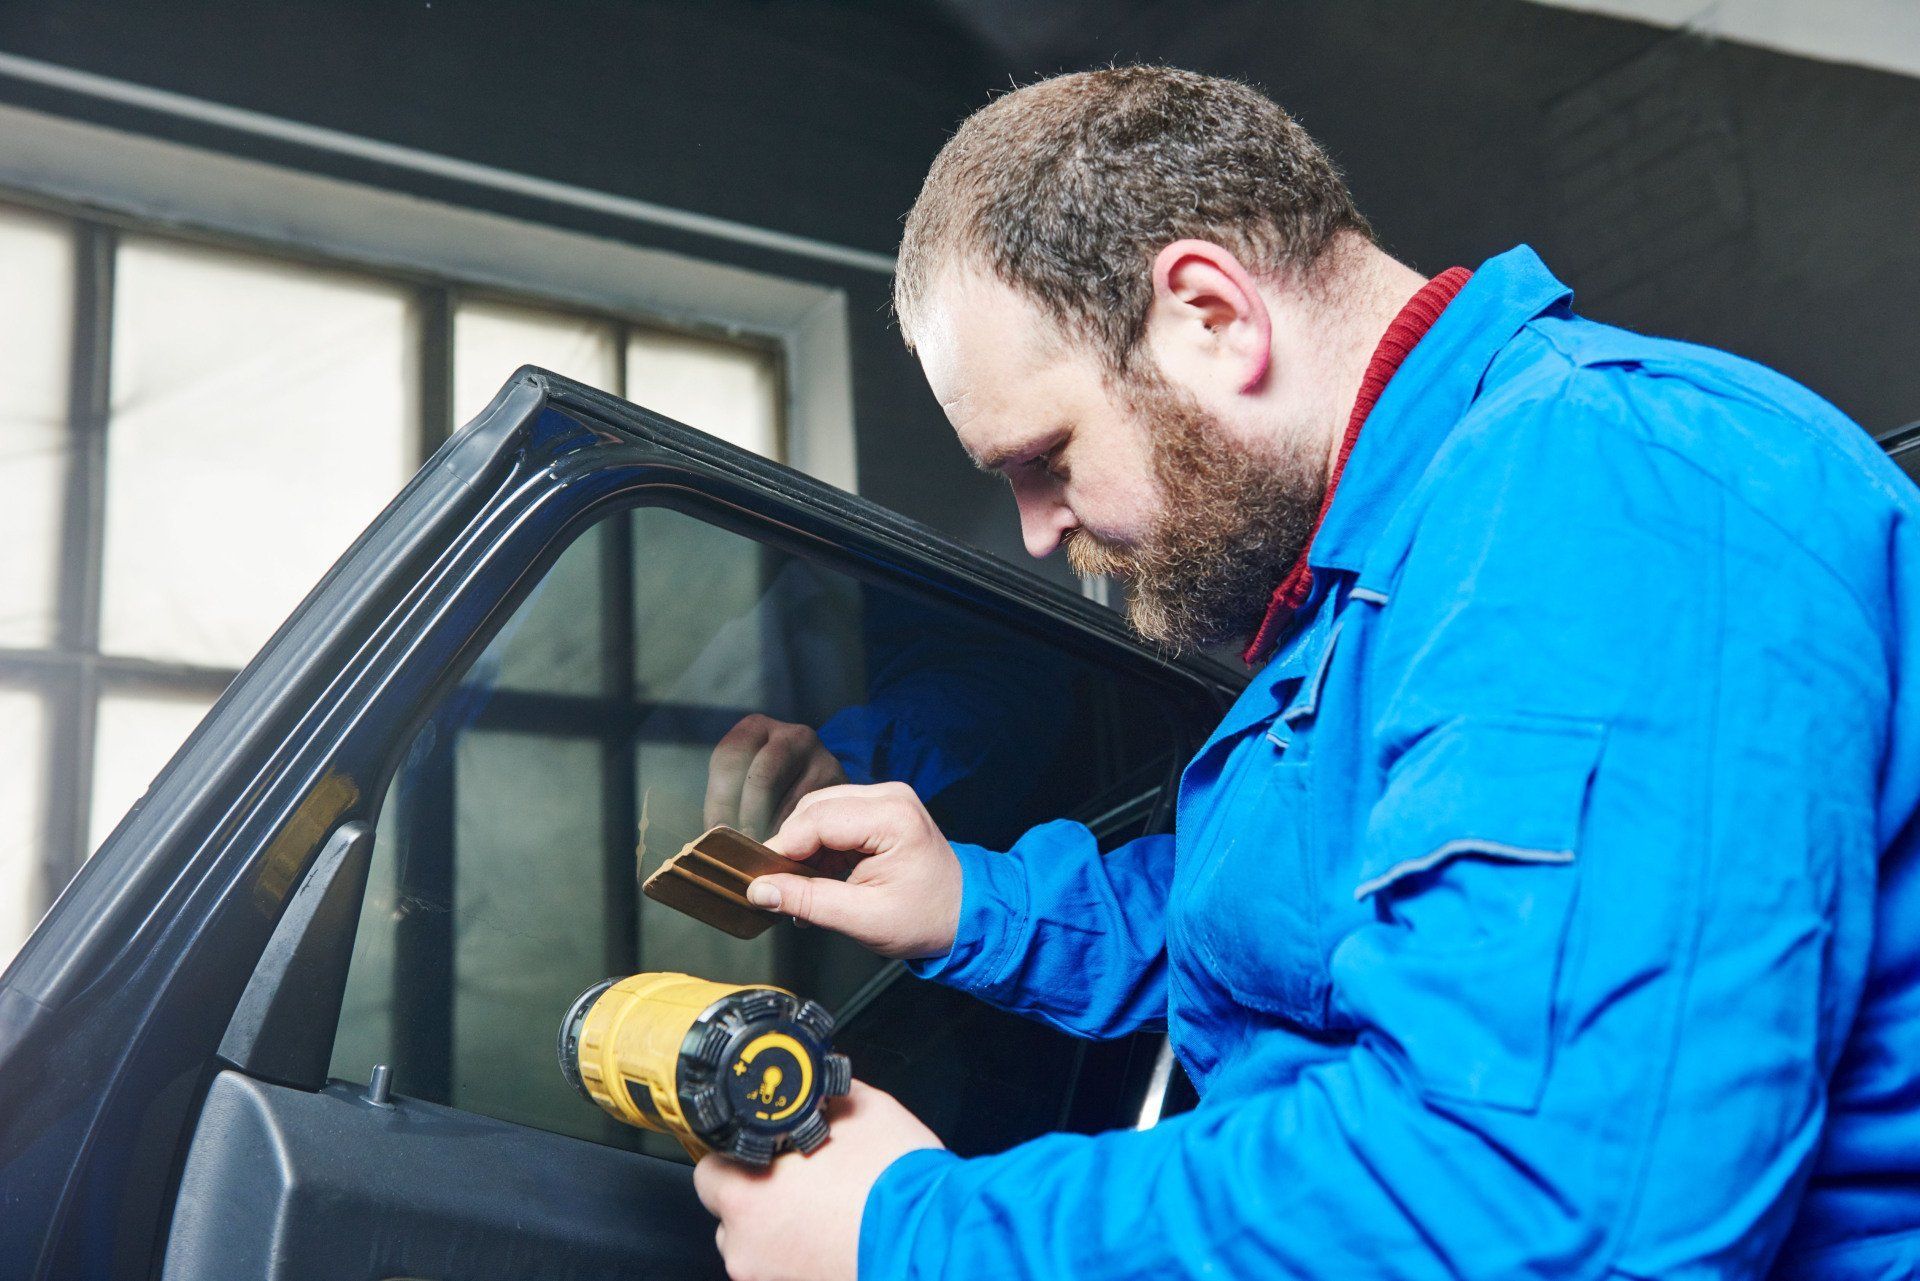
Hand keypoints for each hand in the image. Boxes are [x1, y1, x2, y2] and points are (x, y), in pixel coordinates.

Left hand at [694, 1080, 941, 1280]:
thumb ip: (819, 1097)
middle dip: (760, 1193)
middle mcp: (746, 1248)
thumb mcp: (859, 1109)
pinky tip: (835, 1233)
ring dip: (781, 1227)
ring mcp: (770, 1280)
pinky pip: (785, 1267)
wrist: (935, 1240)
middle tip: (801, 1176)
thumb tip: (813, 1085)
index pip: (708, 1170)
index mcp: (746, 1198)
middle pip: (732, 1212)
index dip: (734, 1153)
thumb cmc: (895, 1182)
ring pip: (759, 1244)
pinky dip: (802, 1252)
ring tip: (826, 1208)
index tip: (758, 1148)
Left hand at [705, 714, 849, 839]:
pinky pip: (815, 814)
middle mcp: (792, 735)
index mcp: (755, 728)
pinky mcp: (840, 781)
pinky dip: (797, 837)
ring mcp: (820, 756)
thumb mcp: (741, 780)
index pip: (730, 758)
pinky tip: (787, 850)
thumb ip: (726, 802)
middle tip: (741, 850)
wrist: (814, 779)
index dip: (720, 801)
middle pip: (761, 778)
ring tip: (761, 855)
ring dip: (773, 834)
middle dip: (748, 819)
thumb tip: (712, 840)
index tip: (717, 833)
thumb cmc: (767, 786)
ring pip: (790, 801)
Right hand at [748, 782, 961, 960]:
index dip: (783, 849)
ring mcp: (885, 799)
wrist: (965, 914)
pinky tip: (819, 877)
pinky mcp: (880, 809)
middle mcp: (889, 796)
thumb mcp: (863, 919)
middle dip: (792, 848)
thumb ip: (808, 901)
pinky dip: (820, 846)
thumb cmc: (925, 918)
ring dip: (804, 848)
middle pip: (814, 810)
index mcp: (892, 817)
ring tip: (802, 887)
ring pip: (819, 811)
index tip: (761, 880)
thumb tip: (758, 890)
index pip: (817, 820)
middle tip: (780, 888)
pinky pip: (834, 818)